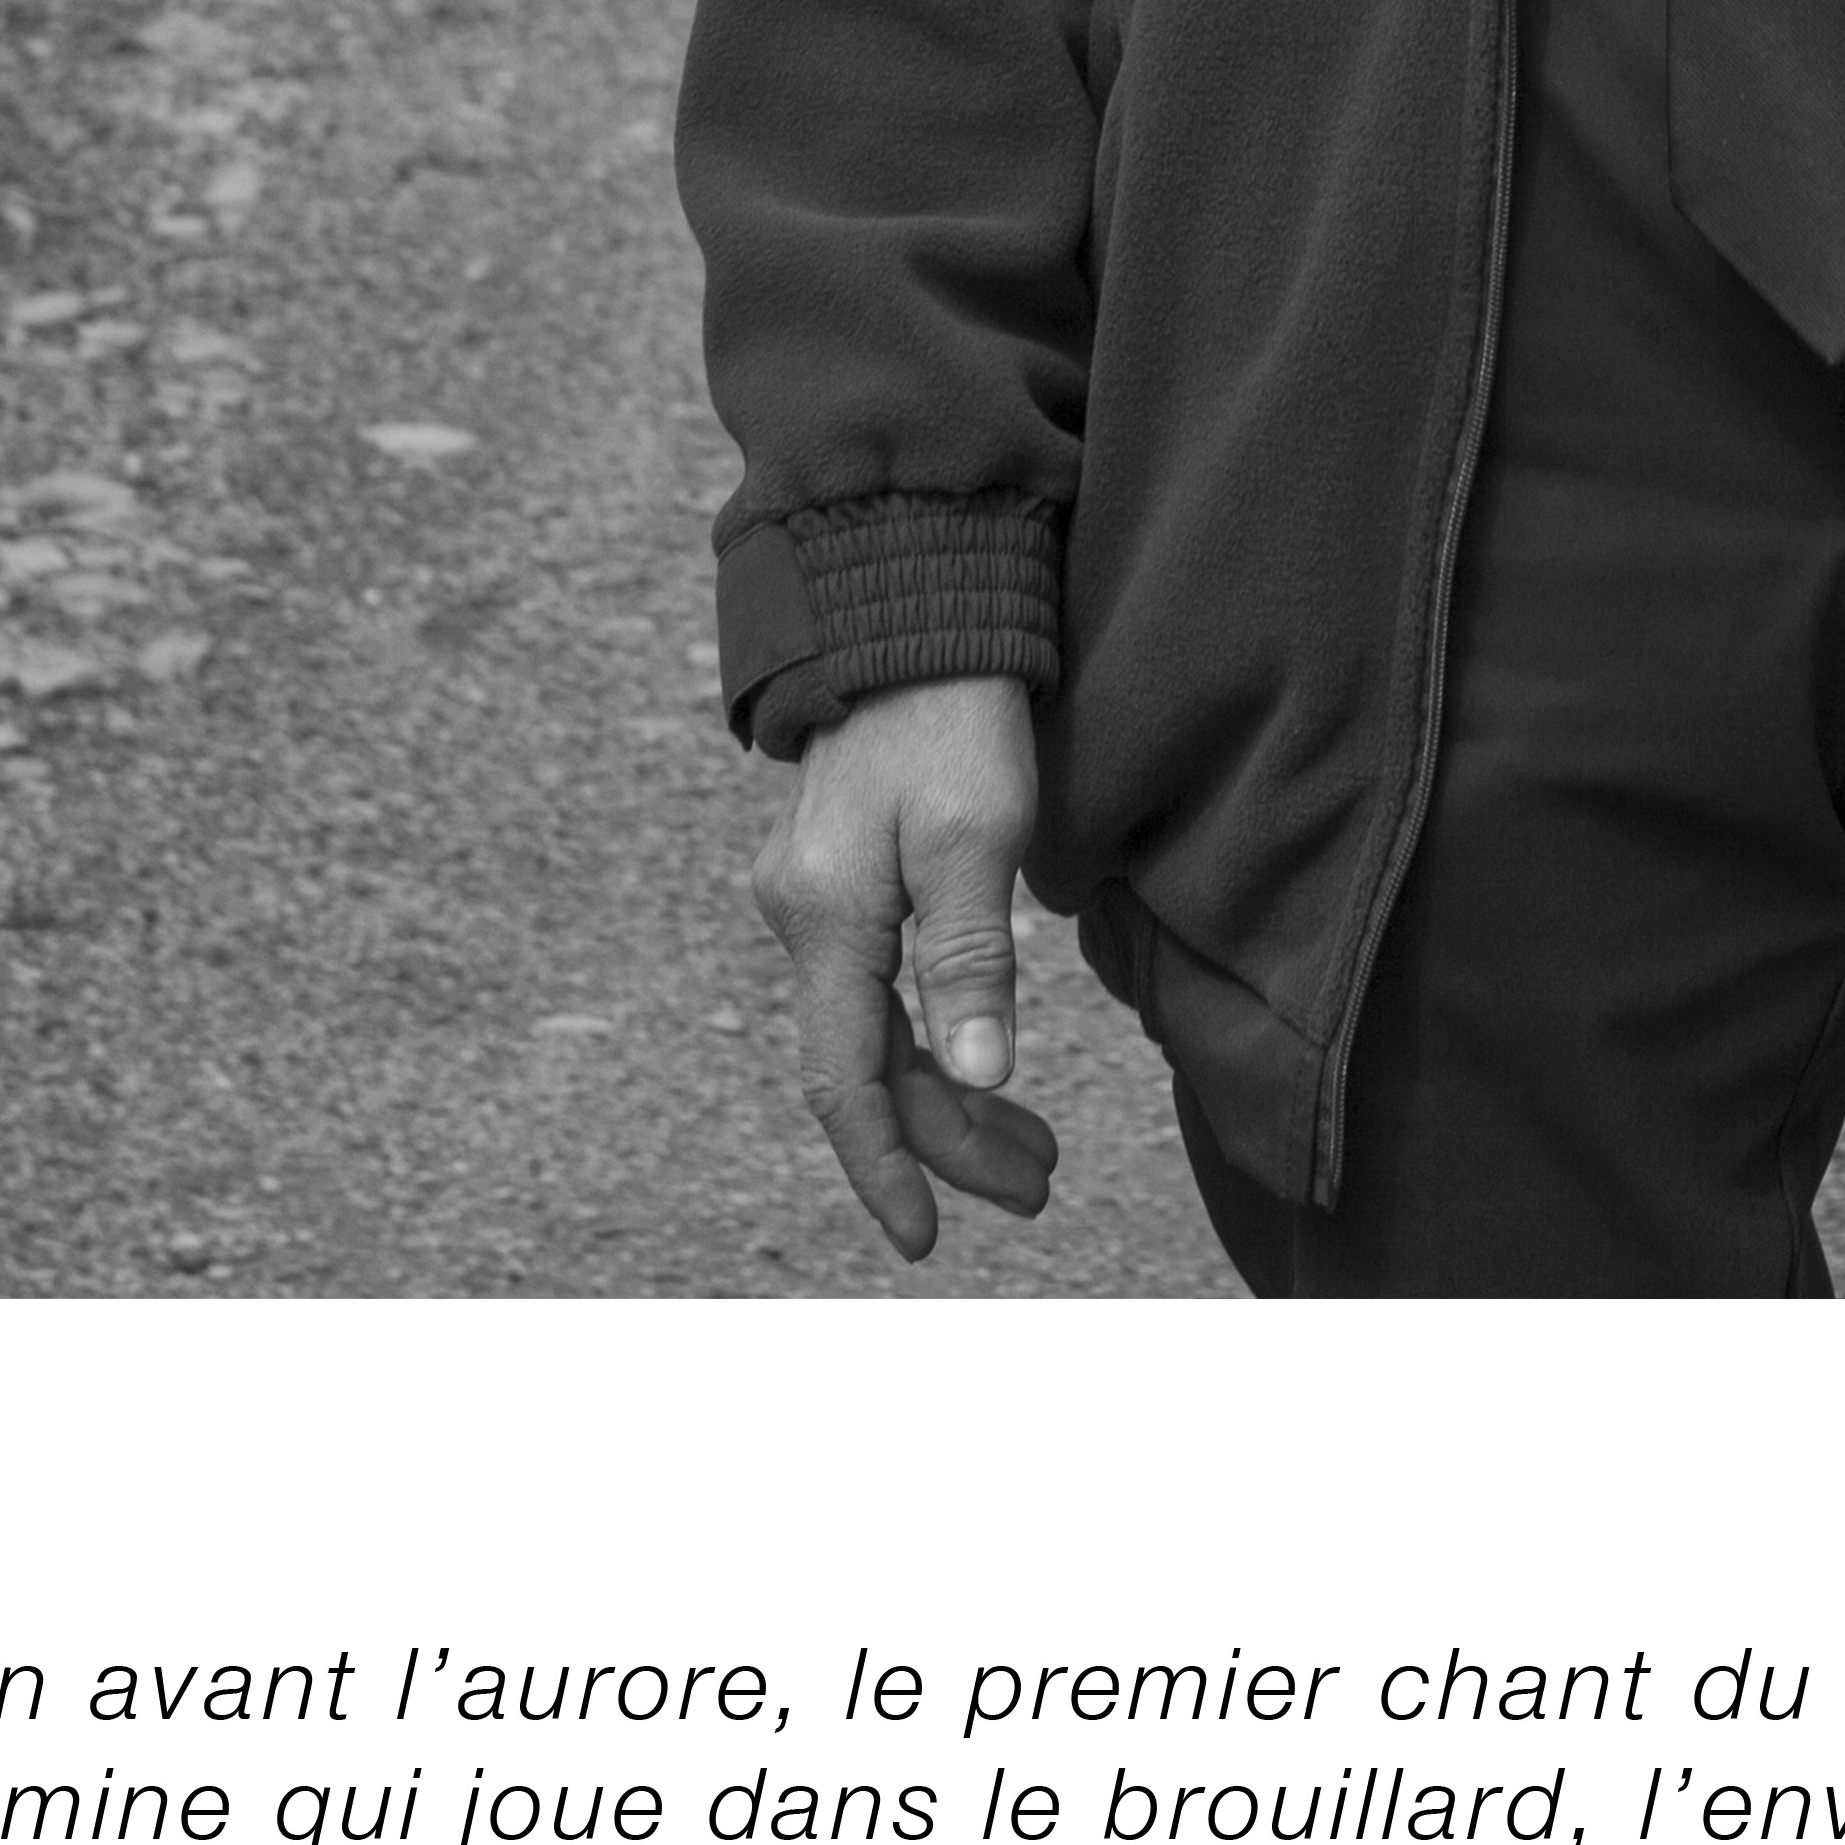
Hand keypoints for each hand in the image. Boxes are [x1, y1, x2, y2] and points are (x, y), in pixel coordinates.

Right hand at [752, 673, 1059, 1261]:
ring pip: (877, 1031)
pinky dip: (932, 1036)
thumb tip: (972, 1080)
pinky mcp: (845, 871)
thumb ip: (970, 960)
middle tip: (1039, 1185)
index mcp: (827, 920)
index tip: (927, 1239)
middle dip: (949, 1140)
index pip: (846, 1084)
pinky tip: (976, 1061)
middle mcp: (805, 917)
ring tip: (1034, 1147)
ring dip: (948, 1095)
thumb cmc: (952, 712)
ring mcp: (819, 894)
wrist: (911, 604)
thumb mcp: (976, 833)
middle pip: (869, 1068)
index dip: (887, 1168)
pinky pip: (879, 986)